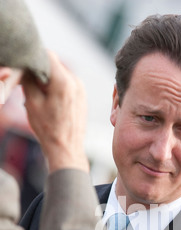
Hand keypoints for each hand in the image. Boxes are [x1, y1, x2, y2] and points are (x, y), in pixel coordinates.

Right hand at [22, 51, 88, 173]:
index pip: (47, 55)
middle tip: (30, 87)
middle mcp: (76, 82)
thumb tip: (27, 65)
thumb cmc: (49, 130)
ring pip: (60, 74)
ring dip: (48, 81)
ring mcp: (82, 90)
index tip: (26, 70)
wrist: (66, 150)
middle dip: (41, 72)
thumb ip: (29, 79)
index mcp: (64, 82)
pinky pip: (67, 85)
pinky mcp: (83, 97)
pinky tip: (51, 104)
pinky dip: (56, 88)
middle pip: (54, 64)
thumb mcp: (32, 102)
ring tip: (41, 99)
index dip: (34, 60)